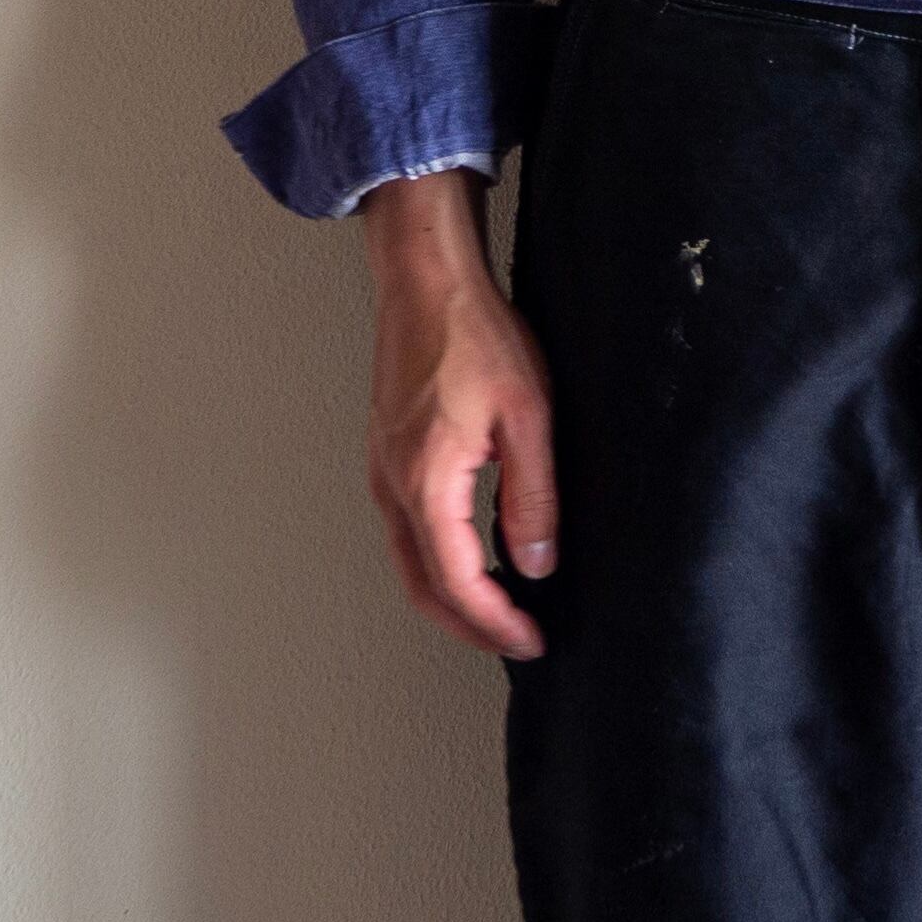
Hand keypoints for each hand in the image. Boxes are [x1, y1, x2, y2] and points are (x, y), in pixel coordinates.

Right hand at [359, 169, 556, 659]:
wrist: (426, 282)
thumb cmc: (474, 335)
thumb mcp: (526, 415)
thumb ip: (532, 495)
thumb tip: (537, 561)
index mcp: (425, 483)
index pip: (457, 583)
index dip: (495, 622)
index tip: (532, 640)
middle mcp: (392, 487)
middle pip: (423, 587)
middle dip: (469, 625)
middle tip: (517, 639)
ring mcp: (383, 471)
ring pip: (410, 561)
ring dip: (452, 595)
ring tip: (501, 607)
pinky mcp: (388, 455)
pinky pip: (408, 529)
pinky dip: (438, 560)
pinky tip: (474, 553)